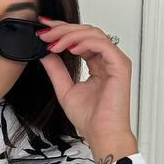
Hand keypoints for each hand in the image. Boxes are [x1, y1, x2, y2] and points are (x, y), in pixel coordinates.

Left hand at [35, 15, 138, 161]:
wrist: (101, 134)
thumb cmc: (90, 119)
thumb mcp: (64, 88)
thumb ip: (56, 69)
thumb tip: (44, 53)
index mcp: (97, 64)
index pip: (80, 39)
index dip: (61, 30)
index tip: (43, 29)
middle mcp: (107, 60)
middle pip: (86, 32)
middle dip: (63, 29)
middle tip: (44, 34)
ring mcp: (115, 61)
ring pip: (93, 34)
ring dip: (70, 35)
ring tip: (53, 42)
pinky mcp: (120, 65)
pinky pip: (102, 44)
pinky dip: (84, 42)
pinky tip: (69, 47)